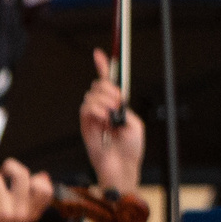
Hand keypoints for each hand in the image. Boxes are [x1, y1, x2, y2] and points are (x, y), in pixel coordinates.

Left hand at [0, 158, 55, 221]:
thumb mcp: (18, 211)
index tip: (27, 179)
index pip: (45, 191)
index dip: (37, 179)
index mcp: (32, 214)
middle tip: (4, 169)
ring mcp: (4, 213)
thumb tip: (44, 176)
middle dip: (10, 165)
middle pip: (22, 175)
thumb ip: (31, 194)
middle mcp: (21, 214)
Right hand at [80, 48, 144, 193]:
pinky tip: (104, 116)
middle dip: (110, 88)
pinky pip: (86, 108)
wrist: (122, 168)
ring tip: (113, 114)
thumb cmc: (130, 150)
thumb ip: (125, 108)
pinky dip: (96, 108)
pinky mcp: (86, 125)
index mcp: (116, 106)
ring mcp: (93, 116)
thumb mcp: (135, 124)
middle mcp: (103, 109)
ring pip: (92, 95)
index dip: (103, 67)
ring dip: (105, 100)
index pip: (108, 83)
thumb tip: (115, 97)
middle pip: (99, 85)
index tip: (99, 54)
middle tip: (119, 102)